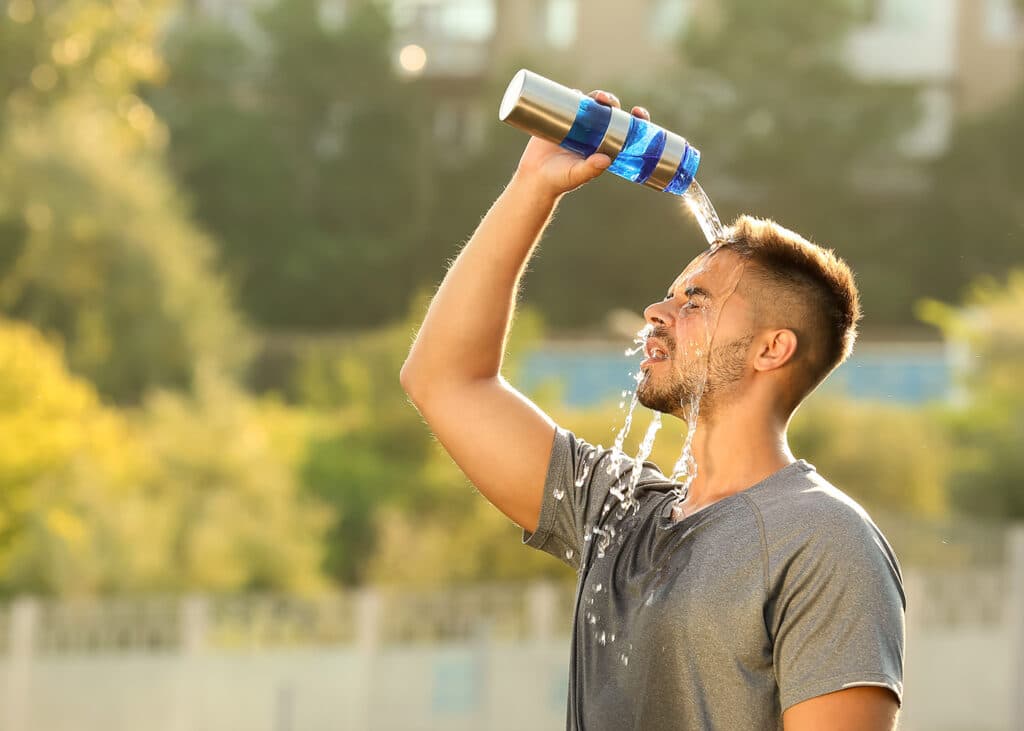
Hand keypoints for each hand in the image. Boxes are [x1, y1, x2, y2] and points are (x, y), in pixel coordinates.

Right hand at [512, 89, 651, 199]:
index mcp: (605, 145)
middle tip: (606, 101)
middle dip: (612, 102)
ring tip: (596, 97)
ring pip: (591, 103)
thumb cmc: (560, 180)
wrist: (535, 177)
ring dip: (596, 95)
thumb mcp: (577, 175)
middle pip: (609, 111)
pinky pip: (570, 102)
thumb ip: (591, 169)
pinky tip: (576, 92)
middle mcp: (594, 132)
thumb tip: (606, 160)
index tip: (638, 112)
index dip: (636, 119)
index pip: (626, 129)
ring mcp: (578, 124)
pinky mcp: (560, 119)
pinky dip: (573, 94)